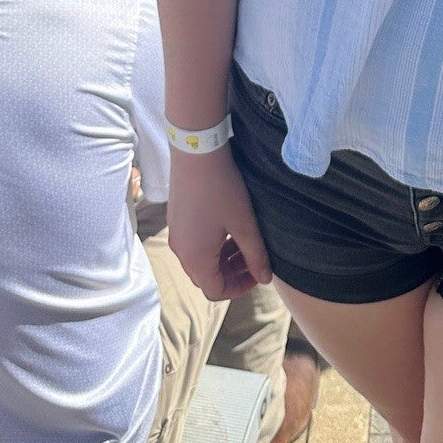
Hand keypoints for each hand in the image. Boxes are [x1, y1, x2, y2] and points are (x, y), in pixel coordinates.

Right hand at [167, 144, 271, 301]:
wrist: (196, 151)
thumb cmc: (222, 188)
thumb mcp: (244, 224)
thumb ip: (256, 255)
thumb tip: (266, 279)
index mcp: (196, 258)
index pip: (216, 291)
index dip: (239, 288)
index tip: (258, 273)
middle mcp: (181, 251)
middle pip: (206, 277)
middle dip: (231, 273)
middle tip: (253, 258)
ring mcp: (176, 234)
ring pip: (200, 260)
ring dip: (222, 258)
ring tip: (243, 242)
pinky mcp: (176, 219)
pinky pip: (193, 244)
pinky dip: (211, 245)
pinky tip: (228, 226)